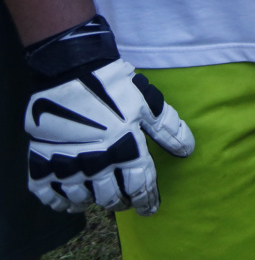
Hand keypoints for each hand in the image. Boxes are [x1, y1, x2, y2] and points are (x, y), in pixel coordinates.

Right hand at [23, 15, 194, 214]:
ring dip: (94, 202)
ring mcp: (67, 165)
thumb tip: (188, 151)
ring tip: (101, 199)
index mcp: (125, 150)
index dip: (147, 199)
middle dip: (122, 201)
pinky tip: (69, 201)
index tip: (150, 208)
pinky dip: (60, 202)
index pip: (140, 185)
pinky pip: (48, 194)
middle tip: (126, 201)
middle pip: (111, 197)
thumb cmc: (114, 85)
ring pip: (82, 199)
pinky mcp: (42, 161)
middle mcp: (96, 164)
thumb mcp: (148, 103)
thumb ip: (168, 129)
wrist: (71, 69)